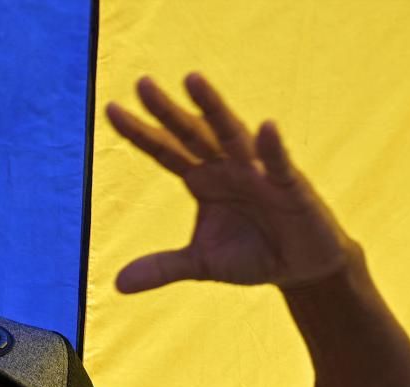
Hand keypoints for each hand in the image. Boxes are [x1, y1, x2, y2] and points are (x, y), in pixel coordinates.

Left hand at [106, 73, 354, 292]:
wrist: (300, 269)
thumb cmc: (252, 254)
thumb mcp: (201, 264)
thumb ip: (162, 267)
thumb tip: (118, 285)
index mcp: (202, 180)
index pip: (165, 151)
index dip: (140, 132)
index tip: (110, 108)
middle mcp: (226, 167)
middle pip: (190, 134)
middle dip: (167, 111)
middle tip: (141, 83)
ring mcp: (258, 172)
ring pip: (231, 135)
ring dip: (213, 109)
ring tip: (192, 79)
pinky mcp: (290, 187)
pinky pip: (279, 164)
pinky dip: (272, 148)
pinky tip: (266, 128)